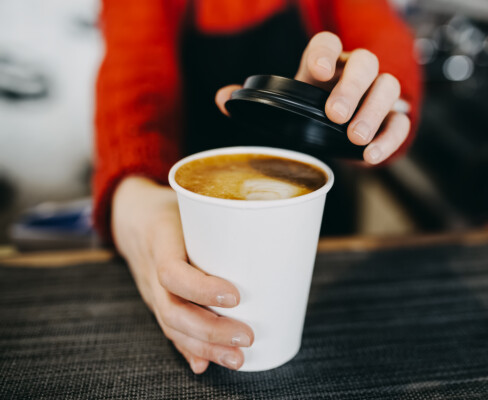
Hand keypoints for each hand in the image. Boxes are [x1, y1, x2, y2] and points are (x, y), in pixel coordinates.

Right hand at [111, 176, 253, 373]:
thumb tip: (269, 228)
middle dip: (211, 331)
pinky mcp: (158, 301)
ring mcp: (151, 291)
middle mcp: (150, 271)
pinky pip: (170, 330)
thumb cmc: (172, 207)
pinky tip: (205, 365)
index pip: (172, 272)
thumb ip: (221, 217)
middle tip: (247, 337)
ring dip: (205, 347)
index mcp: (160, 240)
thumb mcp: (191, 202)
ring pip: (171, 326)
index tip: (235, 296)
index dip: (202, 288)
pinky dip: (188, 349)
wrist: (131, 216)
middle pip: (173, 310)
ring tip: (237, 359)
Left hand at [215, 31, 410, 164]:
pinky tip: (371, 155)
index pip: (328, 44)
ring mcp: (377, 94)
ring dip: (374, 111)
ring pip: (389, 87)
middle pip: (365, 63)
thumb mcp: (285, 106)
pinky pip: (401, 122)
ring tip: (356, 137)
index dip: (324, 52)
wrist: (339, 133)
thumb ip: (256, 101)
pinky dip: (390, 138)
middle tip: (335, 114)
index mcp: (326, 64)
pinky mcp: (392, 119)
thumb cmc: (311, 113)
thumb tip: (223, 99)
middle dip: (351, 87)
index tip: (316, 71)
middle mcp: (355, 73)